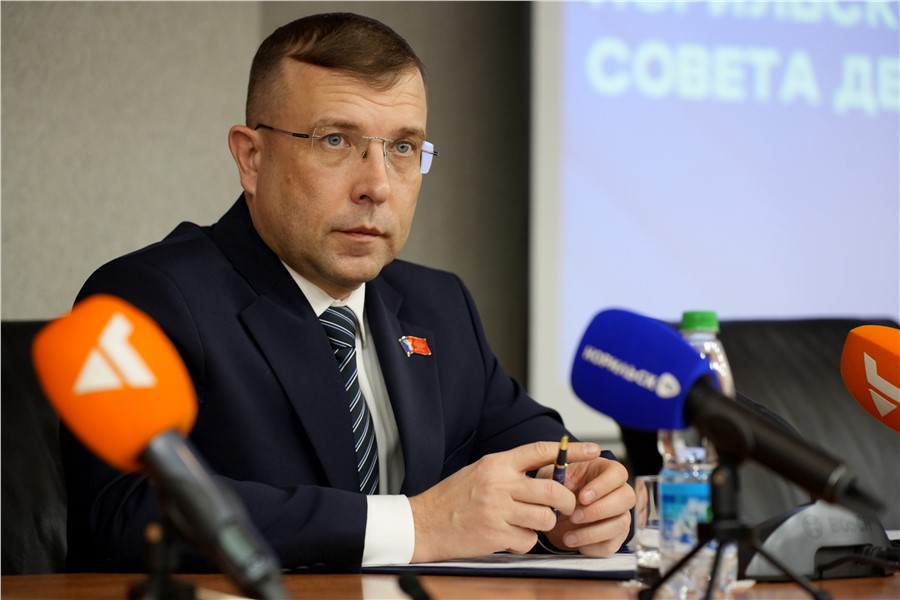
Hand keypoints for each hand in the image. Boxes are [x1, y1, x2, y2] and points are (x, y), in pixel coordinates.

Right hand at [408, 441, 601, 562]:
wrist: (424, 523)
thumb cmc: (453, 498)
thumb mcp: (480, 472)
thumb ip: (510, 470)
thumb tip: (546, 470)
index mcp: (497, 463)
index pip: (541, 451)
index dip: (571, 451)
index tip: (595, 451)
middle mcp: (498, 483)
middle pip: (552, 489)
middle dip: (566, 501)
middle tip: (565, 507)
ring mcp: (497, 509)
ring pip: (545, 517)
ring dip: (544, 524)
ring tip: (528, 523)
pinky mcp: (494, 534)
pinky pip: (528, 540)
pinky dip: (524, 542)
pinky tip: (509, 537)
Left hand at [538, 452, 634, 556]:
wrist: (551, 510)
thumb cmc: (556, 487)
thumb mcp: (552, 476)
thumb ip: (557, 476)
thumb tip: (557, 482)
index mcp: (605, 471)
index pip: (618, 473)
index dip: (602, 486)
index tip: (581, 497)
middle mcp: (618, 492)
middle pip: (627, 498)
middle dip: (599, 510)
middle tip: (573, 516)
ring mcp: (620, 515)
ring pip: (621, 524)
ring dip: (593, 532)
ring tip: (568, 536)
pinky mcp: (615, 537)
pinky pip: (611, 545)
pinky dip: (592, 547)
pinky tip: (574, 542)